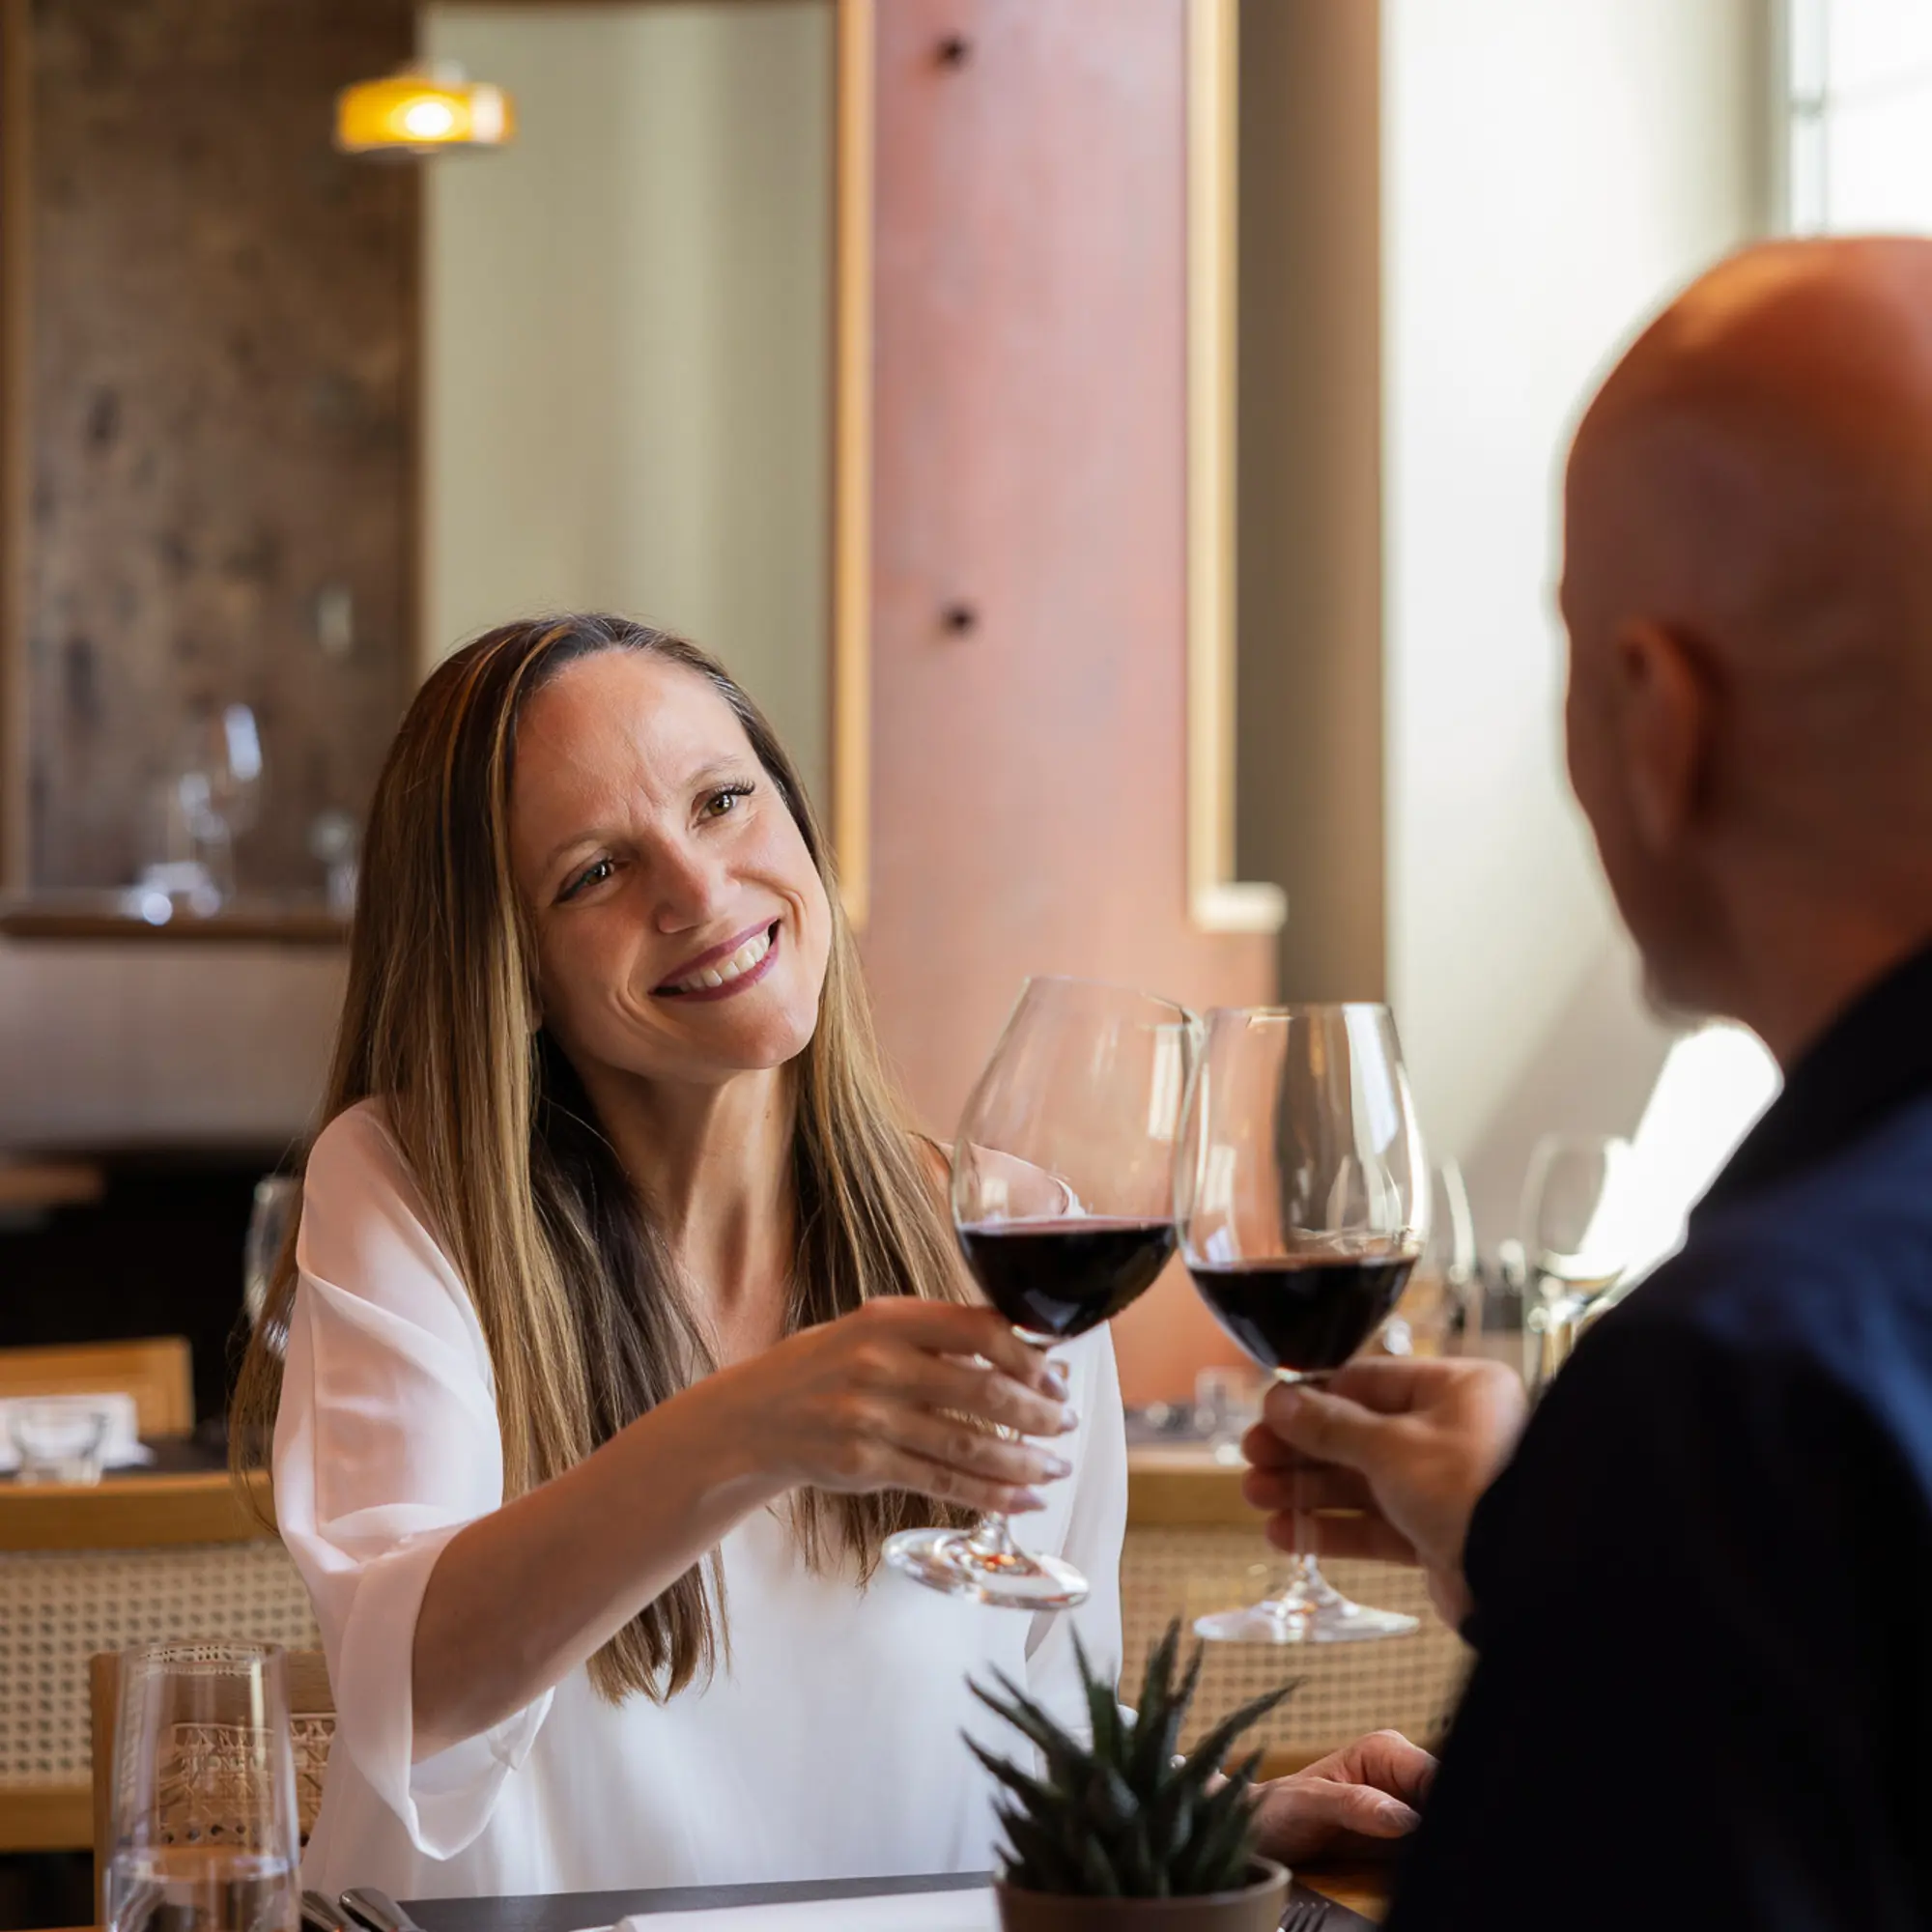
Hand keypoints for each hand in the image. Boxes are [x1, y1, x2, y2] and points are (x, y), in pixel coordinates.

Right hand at [711, 1299, 1076, 1515]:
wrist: (756, 1414)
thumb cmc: (830, 1365)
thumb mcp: (876, 1329)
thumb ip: (942, 1336)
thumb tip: (1030, 1352)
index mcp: (891, 1318)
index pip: (980, 1330)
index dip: (1030, 1358)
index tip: (1057, 1377)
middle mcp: (880, 1364)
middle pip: (984, 1392)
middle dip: (1038, 1414)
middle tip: (1067, 1425)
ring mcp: (869, 1417)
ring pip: (969, 1446)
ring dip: (1024, 1462)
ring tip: (1055, 1469)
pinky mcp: (865, 1465)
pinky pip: (943, 1484)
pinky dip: (990, 1496)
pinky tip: (1022, 1500)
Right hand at [1242, 1357, 1526, 1626]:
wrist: (1527, 1576)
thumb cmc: (1472, 1489)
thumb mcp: (1389, 1446)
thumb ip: (1329, 1425)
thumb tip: (1279, 1402)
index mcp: (1457, 1390)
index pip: (1370, 1381)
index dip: (1314, 1398)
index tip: (1269, 1413)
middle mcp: (1456, 1433)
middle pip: (1360, 1434)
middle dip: (1302, 1450)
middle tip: (1253, 1458)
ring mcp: (1448, 1486)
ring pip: (1363, 1482)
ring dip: (1308, 1491)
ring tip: (1257, 1497)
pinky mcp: (1440, 1535)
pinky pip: (1377, 1526)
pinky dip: (1332, 1529)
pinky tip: (1287, 1533)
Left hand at [1249, 1730, 1437, 1865]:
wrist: (1263, 1834)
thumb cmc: (1278, 1808)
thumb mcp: (1308, 1803)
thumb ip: (1353, 1805)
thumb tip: (1404, 1818)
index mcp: (1384, 1751)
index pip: (1434, 1774)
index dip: (1442, 1804)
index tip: (1428, 1832)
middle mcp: (1401, 1775)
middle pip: (1446, 1801)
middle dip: (1441, 1828)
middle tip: (1420, 1853)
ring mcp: (1405, 1807)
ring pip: (1441, 1826)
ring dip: (1433, 1845)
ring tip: (1407, 1861)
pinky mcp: (1404, 1839)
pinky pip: (1427, 1849)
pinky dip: (1425, 1861)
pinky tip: (1408, 1870)